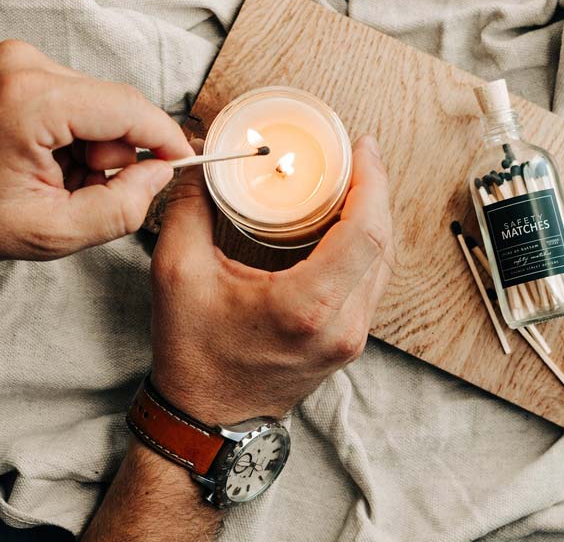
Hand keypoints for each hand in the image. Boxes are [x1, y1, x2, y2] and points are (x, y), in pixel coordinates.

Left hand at [0, 39, 192, 259]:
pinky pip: (81, 104)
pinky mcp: (21, 70)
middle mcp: (26, 65)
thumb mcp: (55, 231)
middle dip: (117, 154)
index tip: (184, 161)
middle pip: (118, 107)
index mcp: (32, 100)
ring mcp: (20, 63)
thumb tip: (160, 173)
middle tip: (84, 187)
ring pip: (103, 107)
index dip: (167, 138)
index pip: (130, 109)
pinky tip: (50, 159)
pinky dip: (78, 138)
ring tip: (60, 176)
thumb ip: (123, 208)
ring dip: (96, 148)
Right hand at [150, 135, 392, 424]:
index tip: (364, 149)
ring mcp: (350, 338)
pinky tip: (348, 225)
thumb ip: (190, 209)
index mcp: (306, 307)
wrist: (208, 417)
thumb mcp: (177, 274)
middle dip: (376, 192)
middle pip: (382, 243)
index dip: (373, 182)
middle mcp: (342, 326)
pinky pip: (371, 283)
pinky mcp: (347, 342)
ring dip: (375, 218)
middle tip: (357, 158)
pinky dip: (367, 247)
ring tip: (354, 184)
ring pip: (383, 264)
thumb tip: (202, 164)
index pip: (366, 233)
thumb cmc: (194, 354)